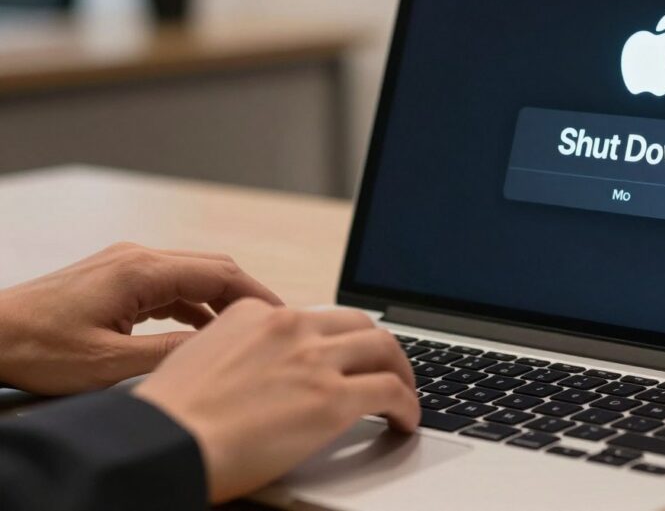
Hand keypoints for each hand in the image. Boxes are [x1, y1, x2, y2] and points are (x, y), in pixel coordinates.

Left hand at [0, 242, 281, 393]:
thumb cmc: (38, 348)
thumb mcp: (111, 363)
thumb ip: (172, 353)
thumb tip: (220, 349)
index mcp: (142, 270)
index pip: (221, 273)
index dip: (258, 294)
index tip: (284, 316)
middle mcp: (137, 257)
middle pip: (212, 267)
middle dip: (247, 295)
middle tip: (273, 325)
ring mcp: (125, 263)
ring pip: (192, 275)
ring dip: (220, 300)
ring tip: (244, 332)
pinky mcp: (115, 276)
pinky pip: (169, 284)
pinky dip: (193, 304)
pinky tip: (201, 329)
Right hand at [132, 299, 419, 502]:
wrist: (163, 444)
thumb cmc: (169, 418)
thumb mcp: (199, 359)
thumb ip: (239, 353)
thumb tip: (259, 372)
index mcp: (254, 314)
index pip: (314, 317)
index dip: (337, 339)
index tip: (345, 355)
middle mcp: (289, 326)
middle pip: (358, 324)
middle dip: (379, 347)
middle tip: (387, 369)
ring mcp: (314, 360)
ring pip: (384, 349)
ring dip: (402, 372)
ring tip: (405, 394)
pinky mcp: (332, 399)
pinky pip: (391, 392)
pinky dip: (408, 405)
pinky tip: (406, 421)